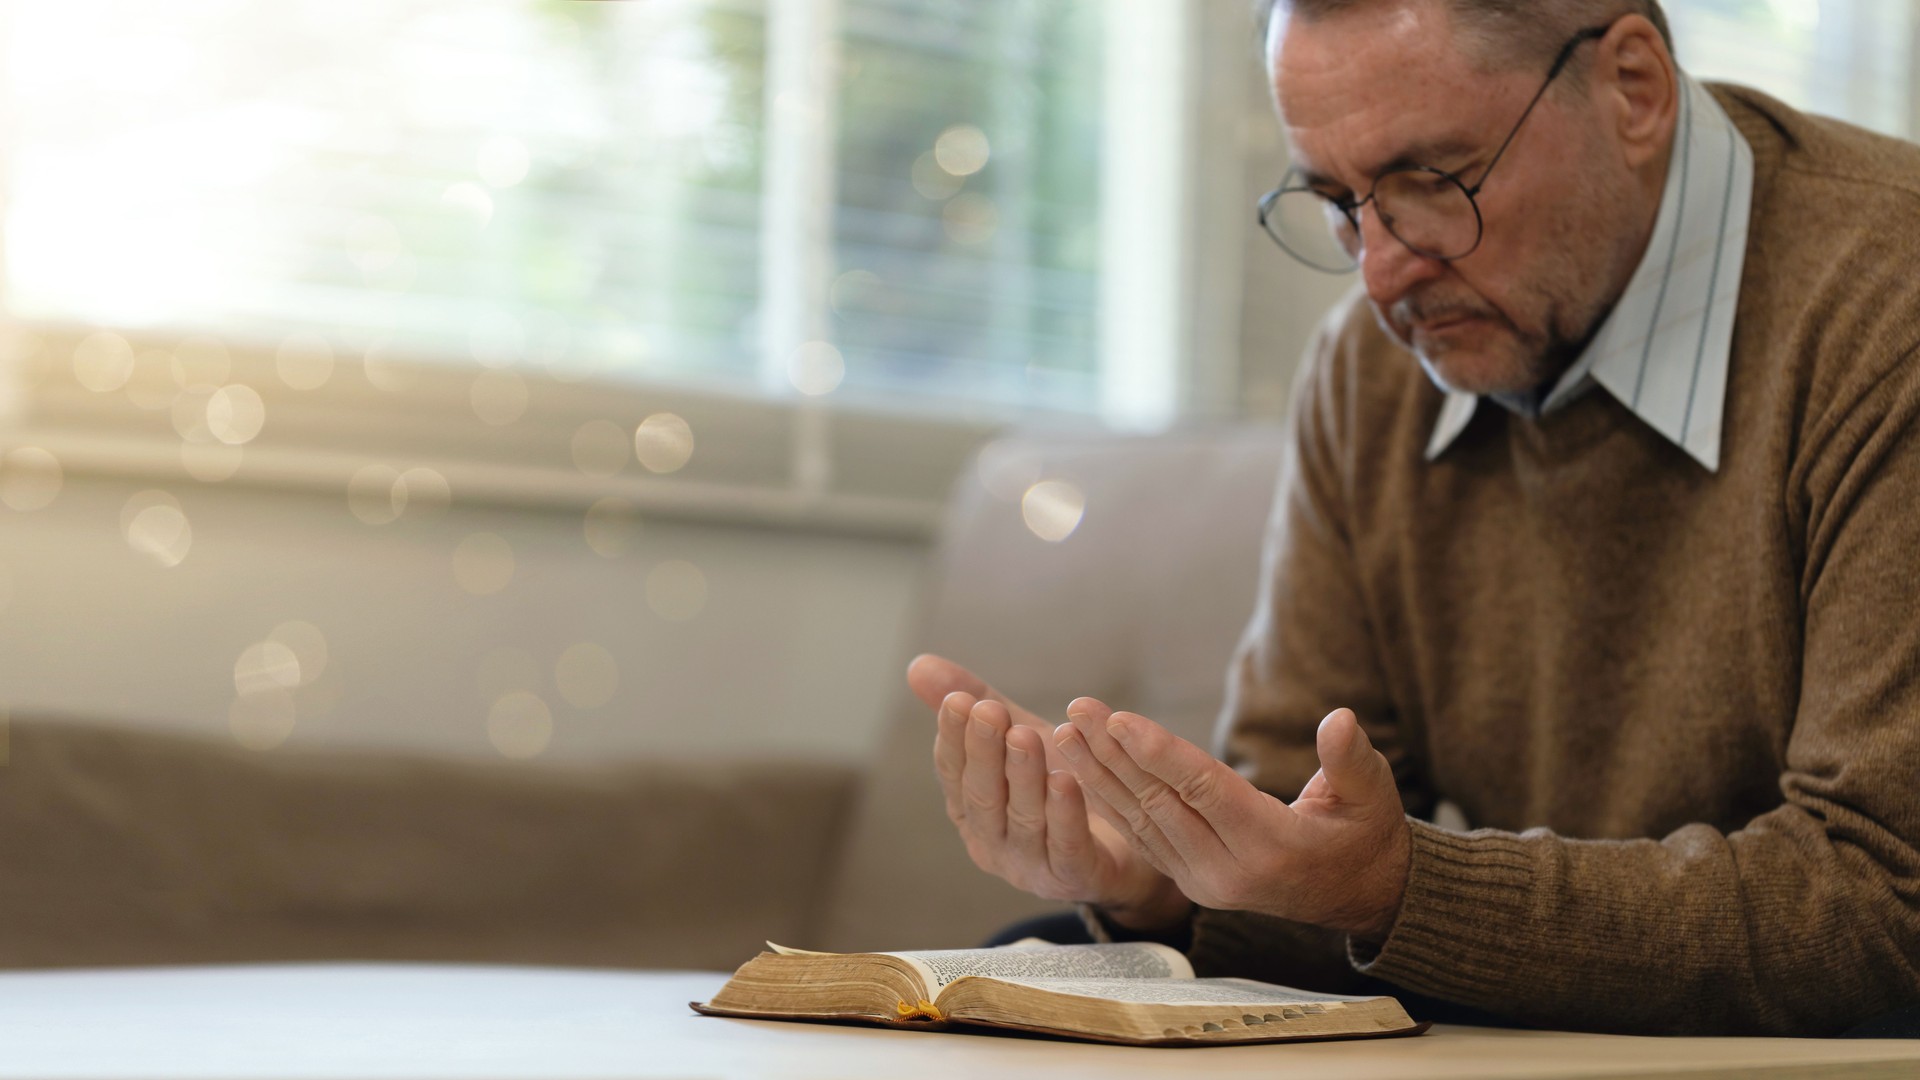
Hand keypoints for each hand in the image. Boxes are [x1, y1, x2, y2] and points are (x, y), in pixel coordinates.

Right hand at [906, 655, 1190, 929]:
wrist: (1132, 836)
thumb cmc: (1064, 786)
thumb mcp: (1021, 739)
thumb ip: (978, 705)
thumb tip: (917, 665)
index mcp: (972, 809)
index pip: (953, 771)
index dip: (954, 736)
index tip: (958, 700)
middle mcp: (993, 842)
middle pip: (982, 796)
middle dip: (983, 752)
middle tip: (988, 712)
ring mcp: (1031, 865)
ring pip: (1023, 818)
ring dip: (1022, 776)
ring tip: (1024, 737)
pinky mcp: (1074, 877)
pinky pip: (1066, 845)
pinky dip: (1064, 814)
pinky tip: (1066, 781)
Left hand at [1053, 697, 1410, 938]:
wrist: (1355, 895)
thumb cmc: (1364, 834)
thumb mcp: (1372, 796)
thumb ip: (1351, 760)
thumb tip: (1339, 719)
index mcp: (1271, 847)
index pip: (1204, 791)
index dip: (1160, 753)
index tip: (1118, 719)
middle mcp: (1228, 871)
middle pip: (1161, 802)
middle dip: (1114, 755)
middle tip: (1079, 709)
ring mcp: (1203, 881)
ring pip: (1142, 821)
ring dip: (1099, 775)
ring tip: (1066, 731)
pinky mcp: (1188, 881)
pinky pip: (1140, 836)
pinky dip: (1108, 800)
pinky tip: (1081, 767)